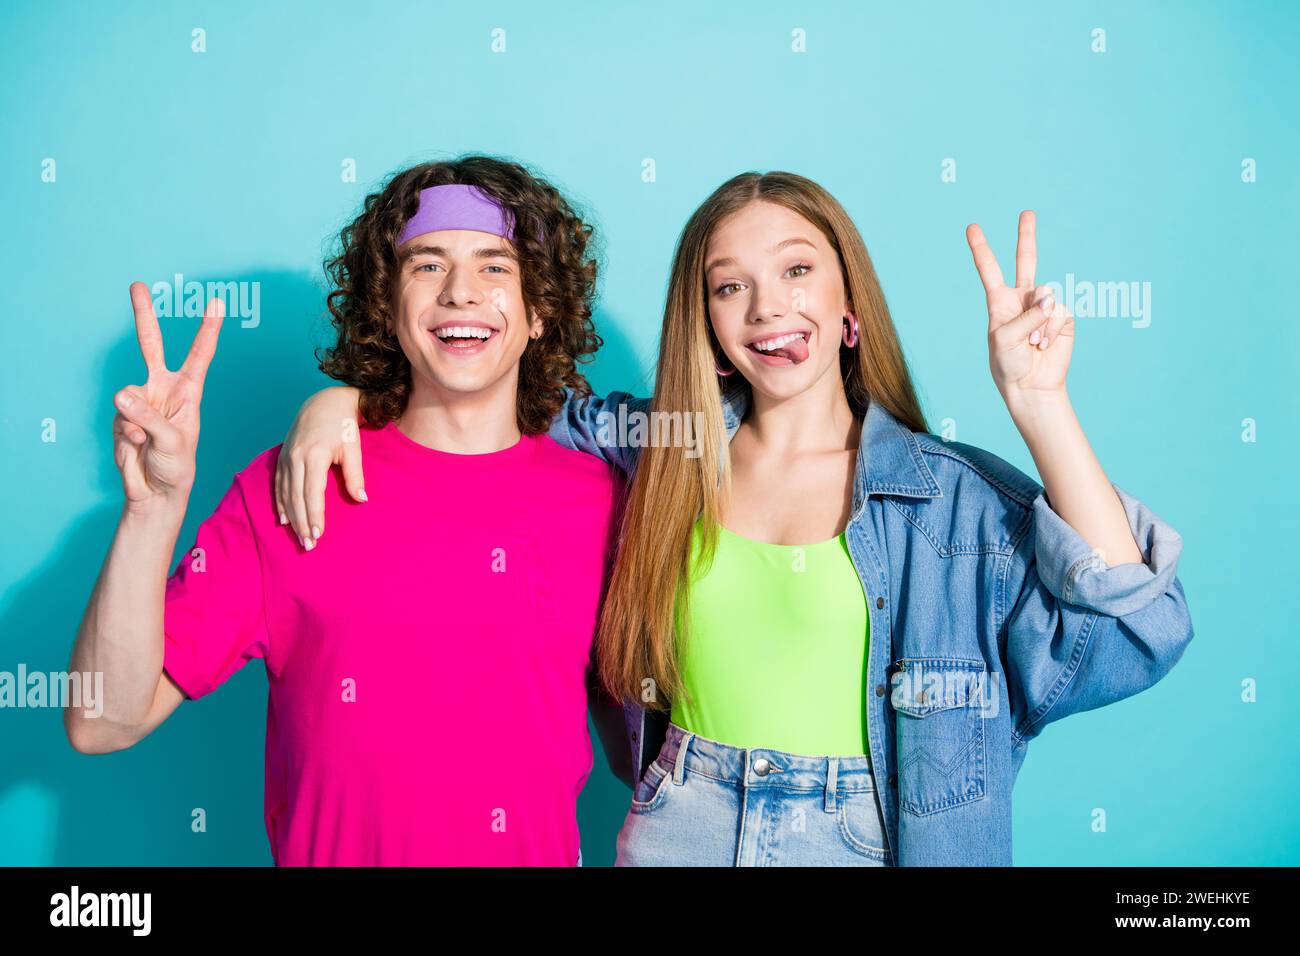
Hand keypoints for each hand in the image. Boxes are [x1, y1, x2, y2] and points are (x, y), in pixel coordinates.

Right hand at [113, 282, 223, 512]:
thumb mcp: (172, 440)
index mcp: (188, 391)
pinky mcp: (121, 414)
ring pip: (127, 394)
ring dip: (136, 420)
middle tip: (137, 285)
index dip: (208, 328)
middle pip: (151, 345)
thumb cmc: (177, 465)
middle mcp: (163, 389)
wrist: (155, 490)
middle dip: (144, 315)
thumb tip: (120, 393)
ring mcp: (140, 400)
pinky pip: (118, 415)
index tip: (217, 302)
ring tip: (148, 440)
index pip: (200, 354)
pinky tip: (136, 445)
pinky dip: (126, 432)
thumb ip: (148, 416)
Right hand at [273, 386, 364, 549]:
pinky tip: (284, 519)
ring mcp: (286, 457)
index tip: (318, 534)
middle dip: (302, 523)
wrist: (324, 402)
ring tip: (299, 538)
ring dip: (292, 518)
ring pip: (285, 494)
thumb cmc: (343, 425)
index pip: (312, 493)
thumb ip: (355, 475)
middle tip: (308, 546)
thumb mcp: (353, 448)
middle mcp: (295, 457)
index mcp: (314, 455)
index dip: (314, 515)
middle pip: (296, 497)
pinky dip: (281, 503)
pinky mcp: (282, 457)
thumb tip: (361, 500)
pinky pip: (279, 485)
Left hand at [966, 211, 1074, 400]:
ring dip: (1037, 322)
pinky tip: (1045, 345)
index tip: (972, 227)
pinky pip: (1059, 312)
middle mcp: (1022, 300)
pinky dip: (1051, 329)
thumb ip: (1025, 315)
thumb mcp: (1004, 338)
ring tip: (1032, 344)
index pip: (989, 269)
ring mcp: (1043, 307)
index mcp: (1000, 302)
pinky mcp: (1063, 317)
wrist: (1031, 386)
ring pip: (1045, 294)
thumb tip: (1050, 301)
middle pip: (1026, 261)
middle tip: (1027, 212)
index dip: (981, 248)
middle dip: (1026, 236)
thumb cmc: (1009, 364)